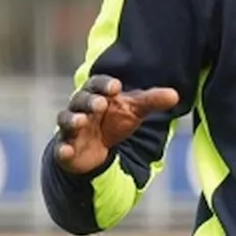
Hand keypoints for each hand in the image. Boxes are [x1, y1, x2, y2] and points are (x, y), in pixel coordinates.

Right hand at [54, 75, 178, 174]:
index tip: (116, 86)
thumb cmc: (113, 121)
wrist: (95, 148)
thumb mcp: (134, 110)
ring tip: (82, 121)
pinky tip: (66, 151)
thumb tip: (175, 95)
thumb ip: (152, 101)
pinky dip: (62, 149)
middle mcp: (80, 108)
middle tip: (101, 103)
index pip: (97, 84)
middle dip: (90, 101)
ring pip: (66, 120)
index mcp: (96, 94)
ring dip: (73, 119)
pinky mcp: (65, 148)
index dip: (104, 84)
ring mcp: (71, 128)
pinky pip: (60, 148)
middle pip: (81, 100)